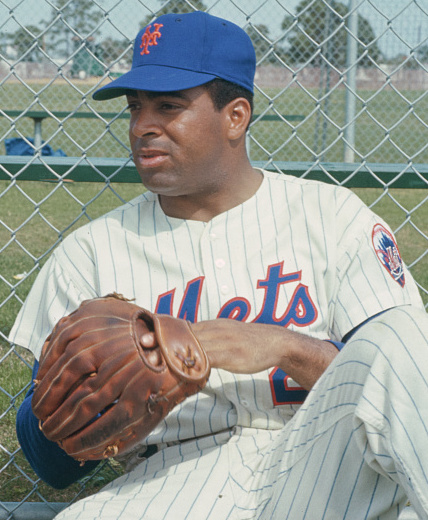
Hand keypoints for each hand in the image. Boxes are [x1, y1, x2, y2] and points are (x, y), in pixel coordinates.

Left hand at [143, 317, 337, 389]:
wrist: (275, 341)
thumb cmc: (247, 342)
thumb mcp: (224, 336)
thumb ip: (206, 341)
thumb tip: (186, 350)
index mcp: (211, 325)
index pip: (182, 325)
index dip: (163, 330)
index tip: (145, 334)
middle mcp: (214, 328)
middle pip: (183, 333)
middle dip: (162, 339)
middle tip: (143, 344)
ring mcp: (222, 340)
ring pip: (193, 344)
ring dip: (173, 352)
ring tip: (155, 359)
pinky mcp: (232, 353)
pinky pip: (210, 357)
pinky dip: (195, 364)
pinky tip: (183, 371)